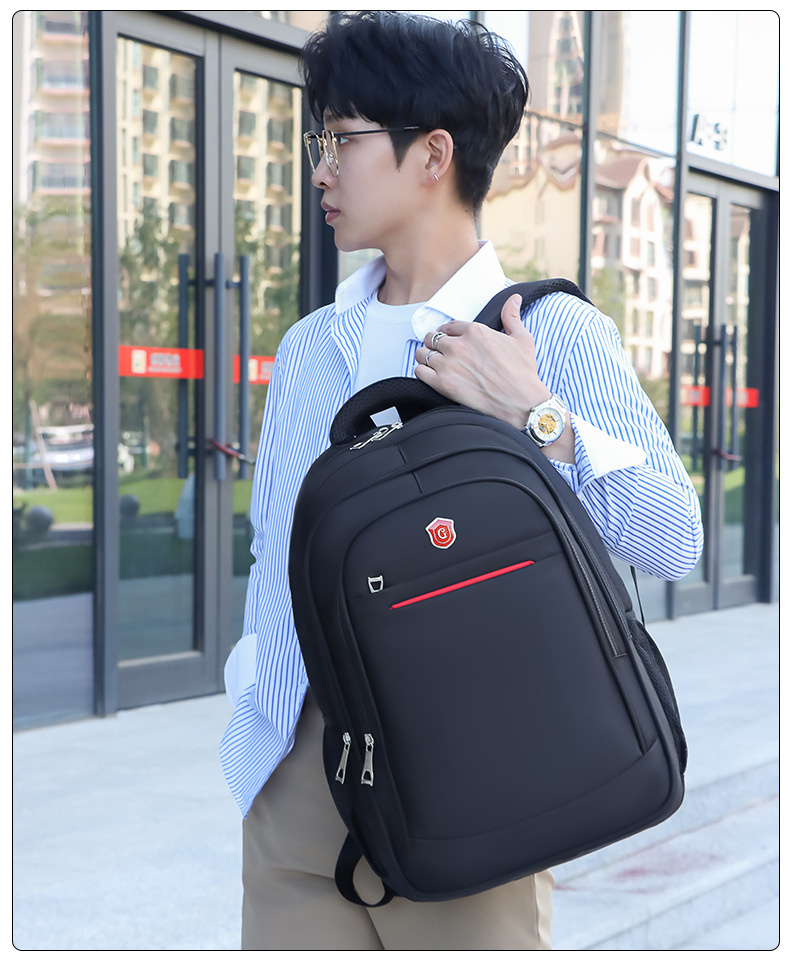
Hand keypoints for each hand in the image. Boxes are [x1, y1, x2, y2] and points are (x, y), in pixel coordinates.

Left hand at [414, 293, 575, 462]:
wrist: (520, 402)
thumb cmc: (522, 372)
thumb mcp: (521, 338)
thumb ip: (512, 316)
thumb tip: (514, 299)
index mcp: (474, 331)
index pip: (448, 326)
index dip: (446, 332)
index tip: (447, 338)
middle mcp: (458, 345)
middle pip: (431, 338)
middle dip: (434, 344)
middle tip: (440, 352)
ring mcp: (448, 364)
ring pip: (422, 353)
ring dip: (426, 357)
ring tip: (433, 363)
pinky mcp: (442, 384)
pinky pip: (419, 371)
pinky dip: (422, 371)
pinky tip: (431, 374)